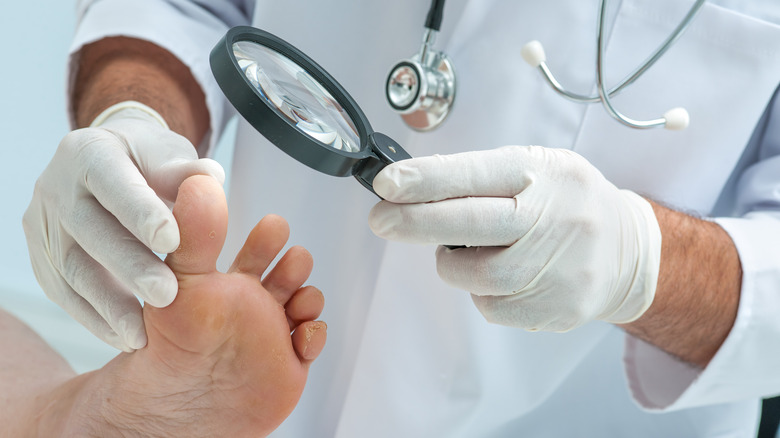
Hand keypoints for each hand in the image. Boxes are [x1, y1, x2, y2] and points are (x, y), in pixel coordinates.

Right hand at [23, 101, 223, 350]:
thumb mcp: (167, 153)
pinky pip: (63, 292)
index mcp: (89, 152)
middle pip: (88, 230)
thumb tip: (211, 178)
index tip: (172, 241)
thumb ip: (186, 171)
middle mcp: (56, 185)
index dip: (139, 211)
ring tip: (142, 334)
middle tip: (167, 296)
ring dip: (108, 304)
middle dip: (129, 267)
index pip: (112, 182)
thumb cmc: (148, 160)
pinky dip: (93, 317)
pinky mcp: (42, 255)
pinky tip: (124, 336)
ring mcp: (44, 222)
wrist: (111, 163)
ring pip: (70, 268)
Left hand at [368, 146, 661, 330]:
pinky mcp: (556, 307)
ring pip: (473, 273)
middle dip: (414, 222)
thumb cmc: (566, 202)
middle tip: (381, 220)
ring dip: (453, 263)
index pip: (475, 174)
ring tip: (468, 249)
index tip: (385, 184)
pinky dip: (482, 290)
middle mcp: (553, 217)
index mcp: (544, 173)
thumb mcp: (535, 168)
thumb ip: (478, 177)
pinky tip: (504, 274)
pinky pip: (491, 305)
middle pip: (469, 224)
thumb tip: (409, 189)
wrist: (629, 251)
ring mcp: (558, 267)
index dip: (425, 180)